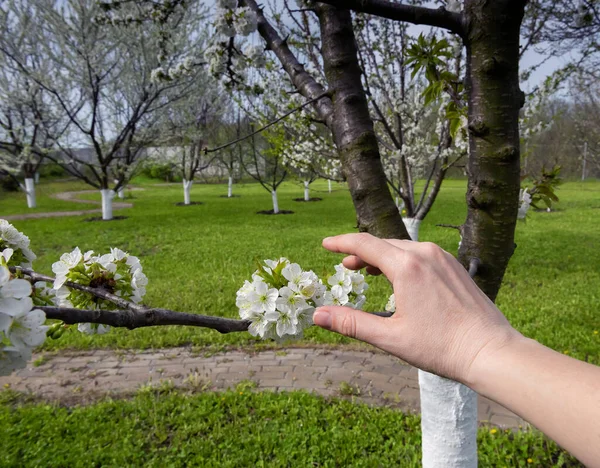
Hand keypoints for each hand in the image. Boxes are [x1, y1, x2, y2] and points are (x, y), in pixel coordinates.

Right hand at [313, 233, 522, 384]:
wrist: (490, 351)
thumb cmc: (441, 347)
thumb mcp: (390, 337)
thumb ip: (351, 323)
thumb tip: (318, 315)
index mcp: (407, 266)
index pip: (365, 244)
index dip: (341, 243)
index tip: (325, 243)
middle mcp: (425, 254)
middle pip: (383, 244)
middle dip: (361, 253)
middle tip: (345, 266)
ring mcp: (443, 258)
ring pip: (403, 248)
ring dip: (382, 256)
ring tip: (369, 270)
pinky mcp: (455, 267)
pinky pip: (421, 255)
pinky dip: (403, 260)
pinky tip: (401, 277)